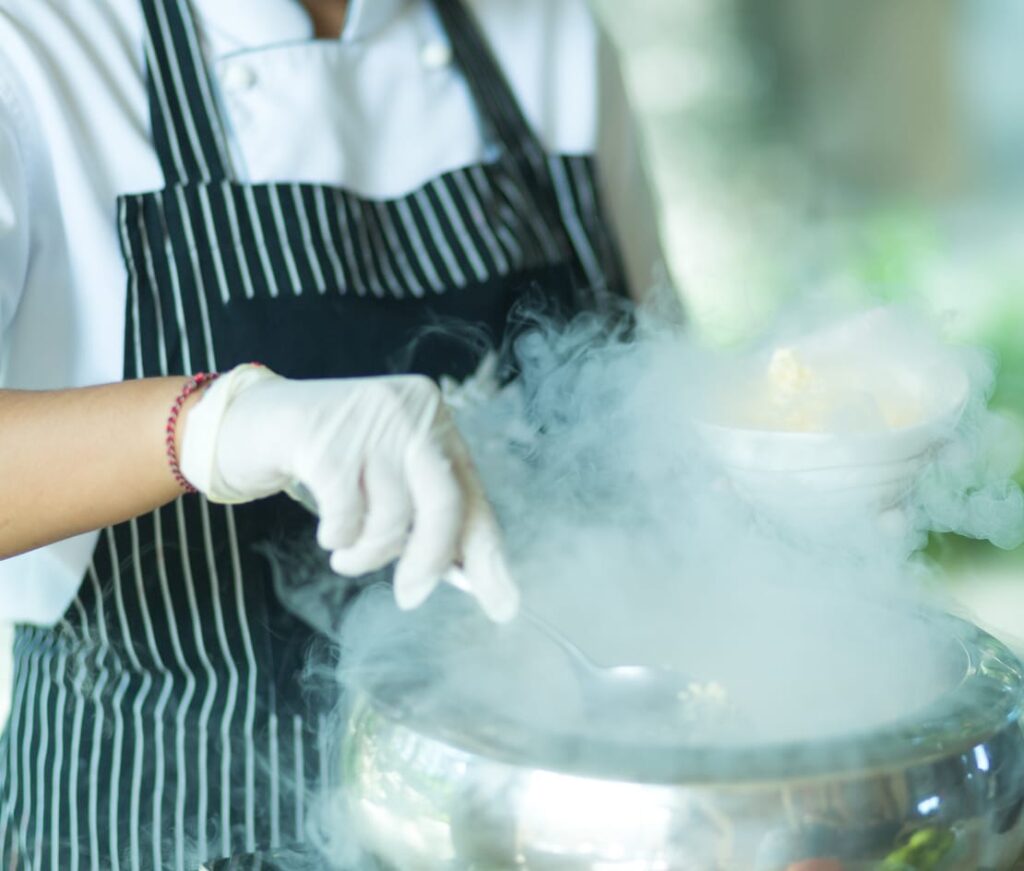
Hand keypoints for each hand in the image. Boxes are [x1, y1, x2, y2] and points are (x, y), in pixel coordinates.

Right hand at [179, 365, 518, 621]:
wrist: (256, 422)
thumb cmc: (334, 462)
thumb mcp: (389, 480)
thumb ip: (427, 518)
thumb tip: (470, 580)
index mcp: (437, 422)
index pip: (473, 495)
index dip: (487, 554)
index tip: (502, 607)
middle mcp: (412, 411)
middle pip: (444, 501)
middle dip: (429, 561)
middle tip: (410, 597)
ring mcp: (369, 419)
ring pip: (390, 514)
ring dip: (368, 553)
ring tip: (347, 555)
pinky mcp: (325, 435)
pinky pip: (346, 512)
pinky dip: (338, 536)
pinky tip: (330, 531)